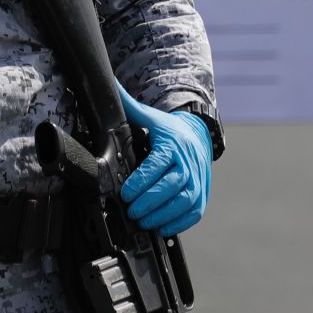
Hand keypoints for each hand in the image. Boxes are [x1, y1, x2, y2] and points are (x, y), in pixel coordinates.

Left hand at [117, 81, 212, 236]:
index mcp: (173, 145)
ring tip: (144, 221)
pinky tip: (162, 226)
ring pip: (185, 201)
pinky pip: (194, 212)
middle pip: (173, 185)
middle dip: (150, 201)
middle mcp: (189, 162)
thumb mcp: (149, 117)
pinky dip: (179, 223)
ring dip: (163, 214)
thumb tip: (110, 87)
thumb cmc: (169, 131)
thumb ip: (128, 106)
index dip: (142, 181)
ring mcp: (199, 180)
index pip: (158, 164)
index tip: (126, 193)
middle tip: (132, 210)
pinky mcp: (203, 195)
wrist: (198, 136)